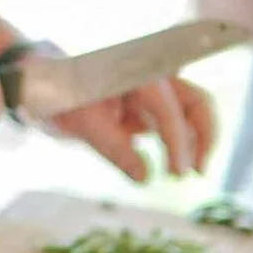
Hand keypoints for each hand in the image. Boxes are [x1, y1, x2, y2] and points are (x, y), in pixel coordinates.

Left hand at [45, 77, 219, 180]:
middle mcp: (153, 81)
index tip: (178, 172)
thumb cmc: (63, 97)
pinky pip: (176, 125)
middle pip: (196, 101)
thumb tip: (145, 177)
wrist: (47, 88)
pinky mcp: (150, 110)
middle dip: (205, 135)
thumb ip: (115, 149)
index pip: (168, 108)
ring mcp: (154, 95)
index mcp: (137, 75)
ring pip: (193, 112)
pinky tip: (177, 166)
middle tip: (197, 171)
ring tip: (189, 172)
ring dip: (198, 141)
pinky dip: (182, 145)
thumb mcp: (83, 124)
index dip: (177, 142)